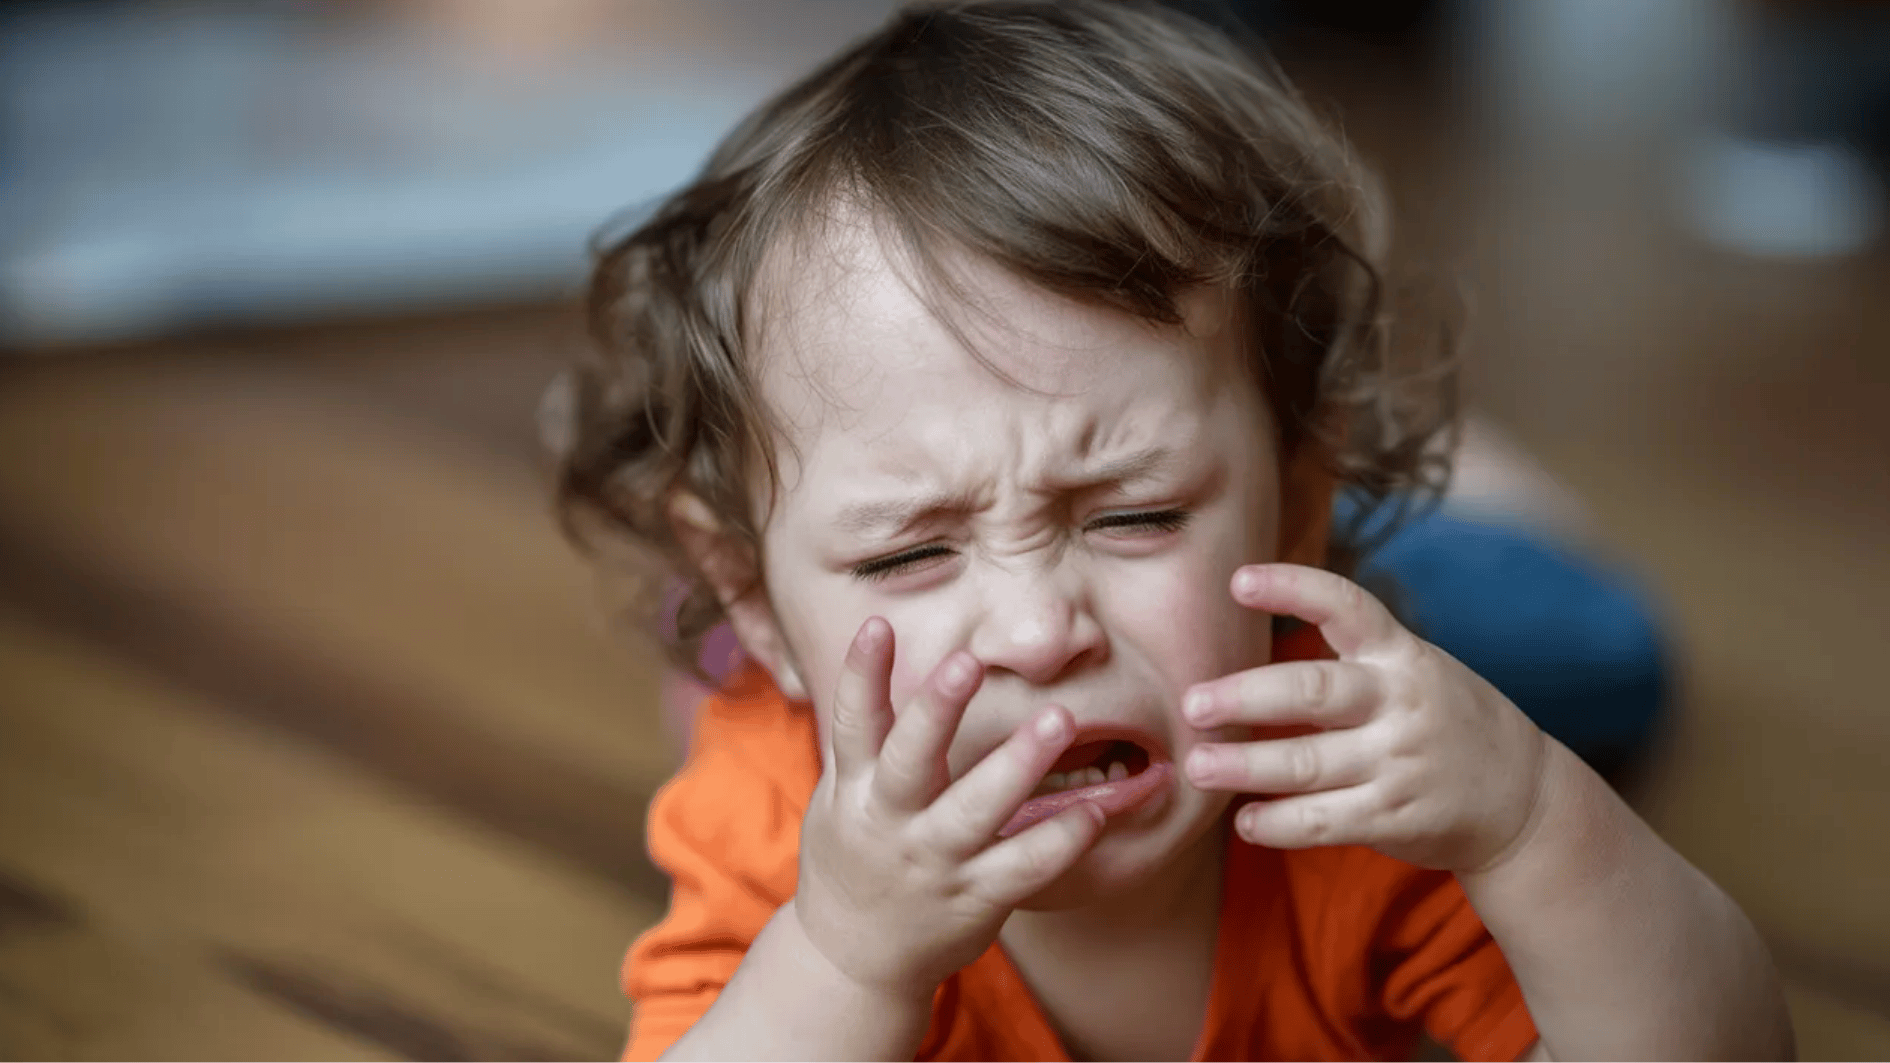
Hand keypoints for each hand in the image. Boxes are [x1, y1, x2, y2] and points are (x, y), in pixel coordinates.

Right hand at [794, 617, 1107, 998]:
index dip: (862, 672)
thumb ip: (864, 739)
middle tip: (969, 661)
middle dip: (938, 710)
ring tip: (1059, 717)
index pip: (854, 722)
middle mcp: (891, 822)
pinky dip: (1059, 839)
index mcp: (856, 789)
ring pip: (976, 811)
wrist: (851, 960)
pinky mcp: (974, 898)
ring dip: (1018, 764)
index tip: (878, 623)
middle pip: (912, 759)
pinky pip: (1023, 866)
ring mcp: (934, 862)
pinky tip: (1095, 811)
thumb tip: (876, 654)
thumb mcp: (840, 797)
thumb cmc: (854, 856)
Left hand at [1181, 564, 1552, 872]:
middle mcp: (1400, 702)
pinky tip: (1245, 822)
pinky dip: (1278, 824)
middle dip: (1245, 696)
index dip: (1293, 588)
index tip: (1238, 581)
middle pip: (1312, 692)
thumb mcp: (1417, 669)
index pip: (1347, 606)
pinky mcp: (1395, 816)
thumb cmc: (1447, 722)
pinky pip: (1323, 821)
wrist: (1526, 798)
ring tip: (1197, 767)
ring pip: (1306, 763)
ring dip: (1244, 767)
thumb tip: (1251, 663)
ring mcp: (1398, 762)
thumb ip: (1352, 659)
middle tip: (1191, 705)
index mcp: (1401, 655)